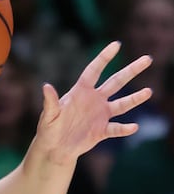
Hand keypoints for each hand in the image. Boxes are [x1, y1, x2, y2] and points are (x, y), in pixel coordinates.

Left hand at [35, 40, 152, 164]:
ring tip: (148, 92)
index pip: (95, 70)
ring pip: (122, 104)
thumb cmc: (49, 130)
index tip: (116, 45)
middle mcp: (95, 99)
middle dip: (131, 70)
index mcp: (81, 91)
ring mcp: (100, 114)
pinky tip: (134, 127)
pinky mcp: (102, 131)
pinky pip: (116, 129)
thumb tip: (46, 87)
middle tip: (147, 59)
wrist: (55, 149)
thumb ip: (50, 102)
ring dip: (135, 98)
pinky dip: (124, 129)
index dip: (104, 58)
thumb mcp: (48, 116)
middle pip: (116, 81)